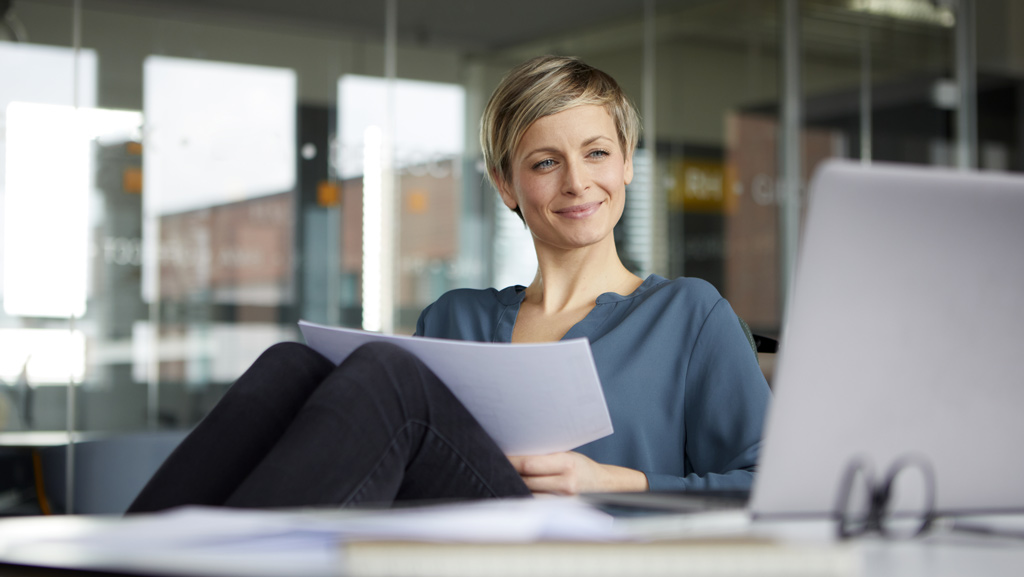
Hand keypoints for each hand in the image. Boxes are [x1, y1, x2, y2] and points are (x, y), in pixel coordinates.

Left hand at [507, 452, 648, 495]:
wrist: (603, 485)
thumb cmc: (581, 466)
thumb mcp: (567, 454)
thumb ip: (546, 455)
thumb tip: (516, 452)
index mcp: (566, 463)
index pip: (530, 463)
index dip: (512, 460)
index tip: (499, 455)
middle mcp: (565, 483)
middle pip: (526, 479)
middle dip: (510, 472)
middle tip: (496, 465)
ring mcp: (563, 499)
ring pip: (528, 493)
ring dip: (515, 485)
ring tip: (504, 477)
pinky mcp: (560, 509)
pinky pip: (536, 502)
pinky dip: (525, 496)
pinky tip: (517, 489)